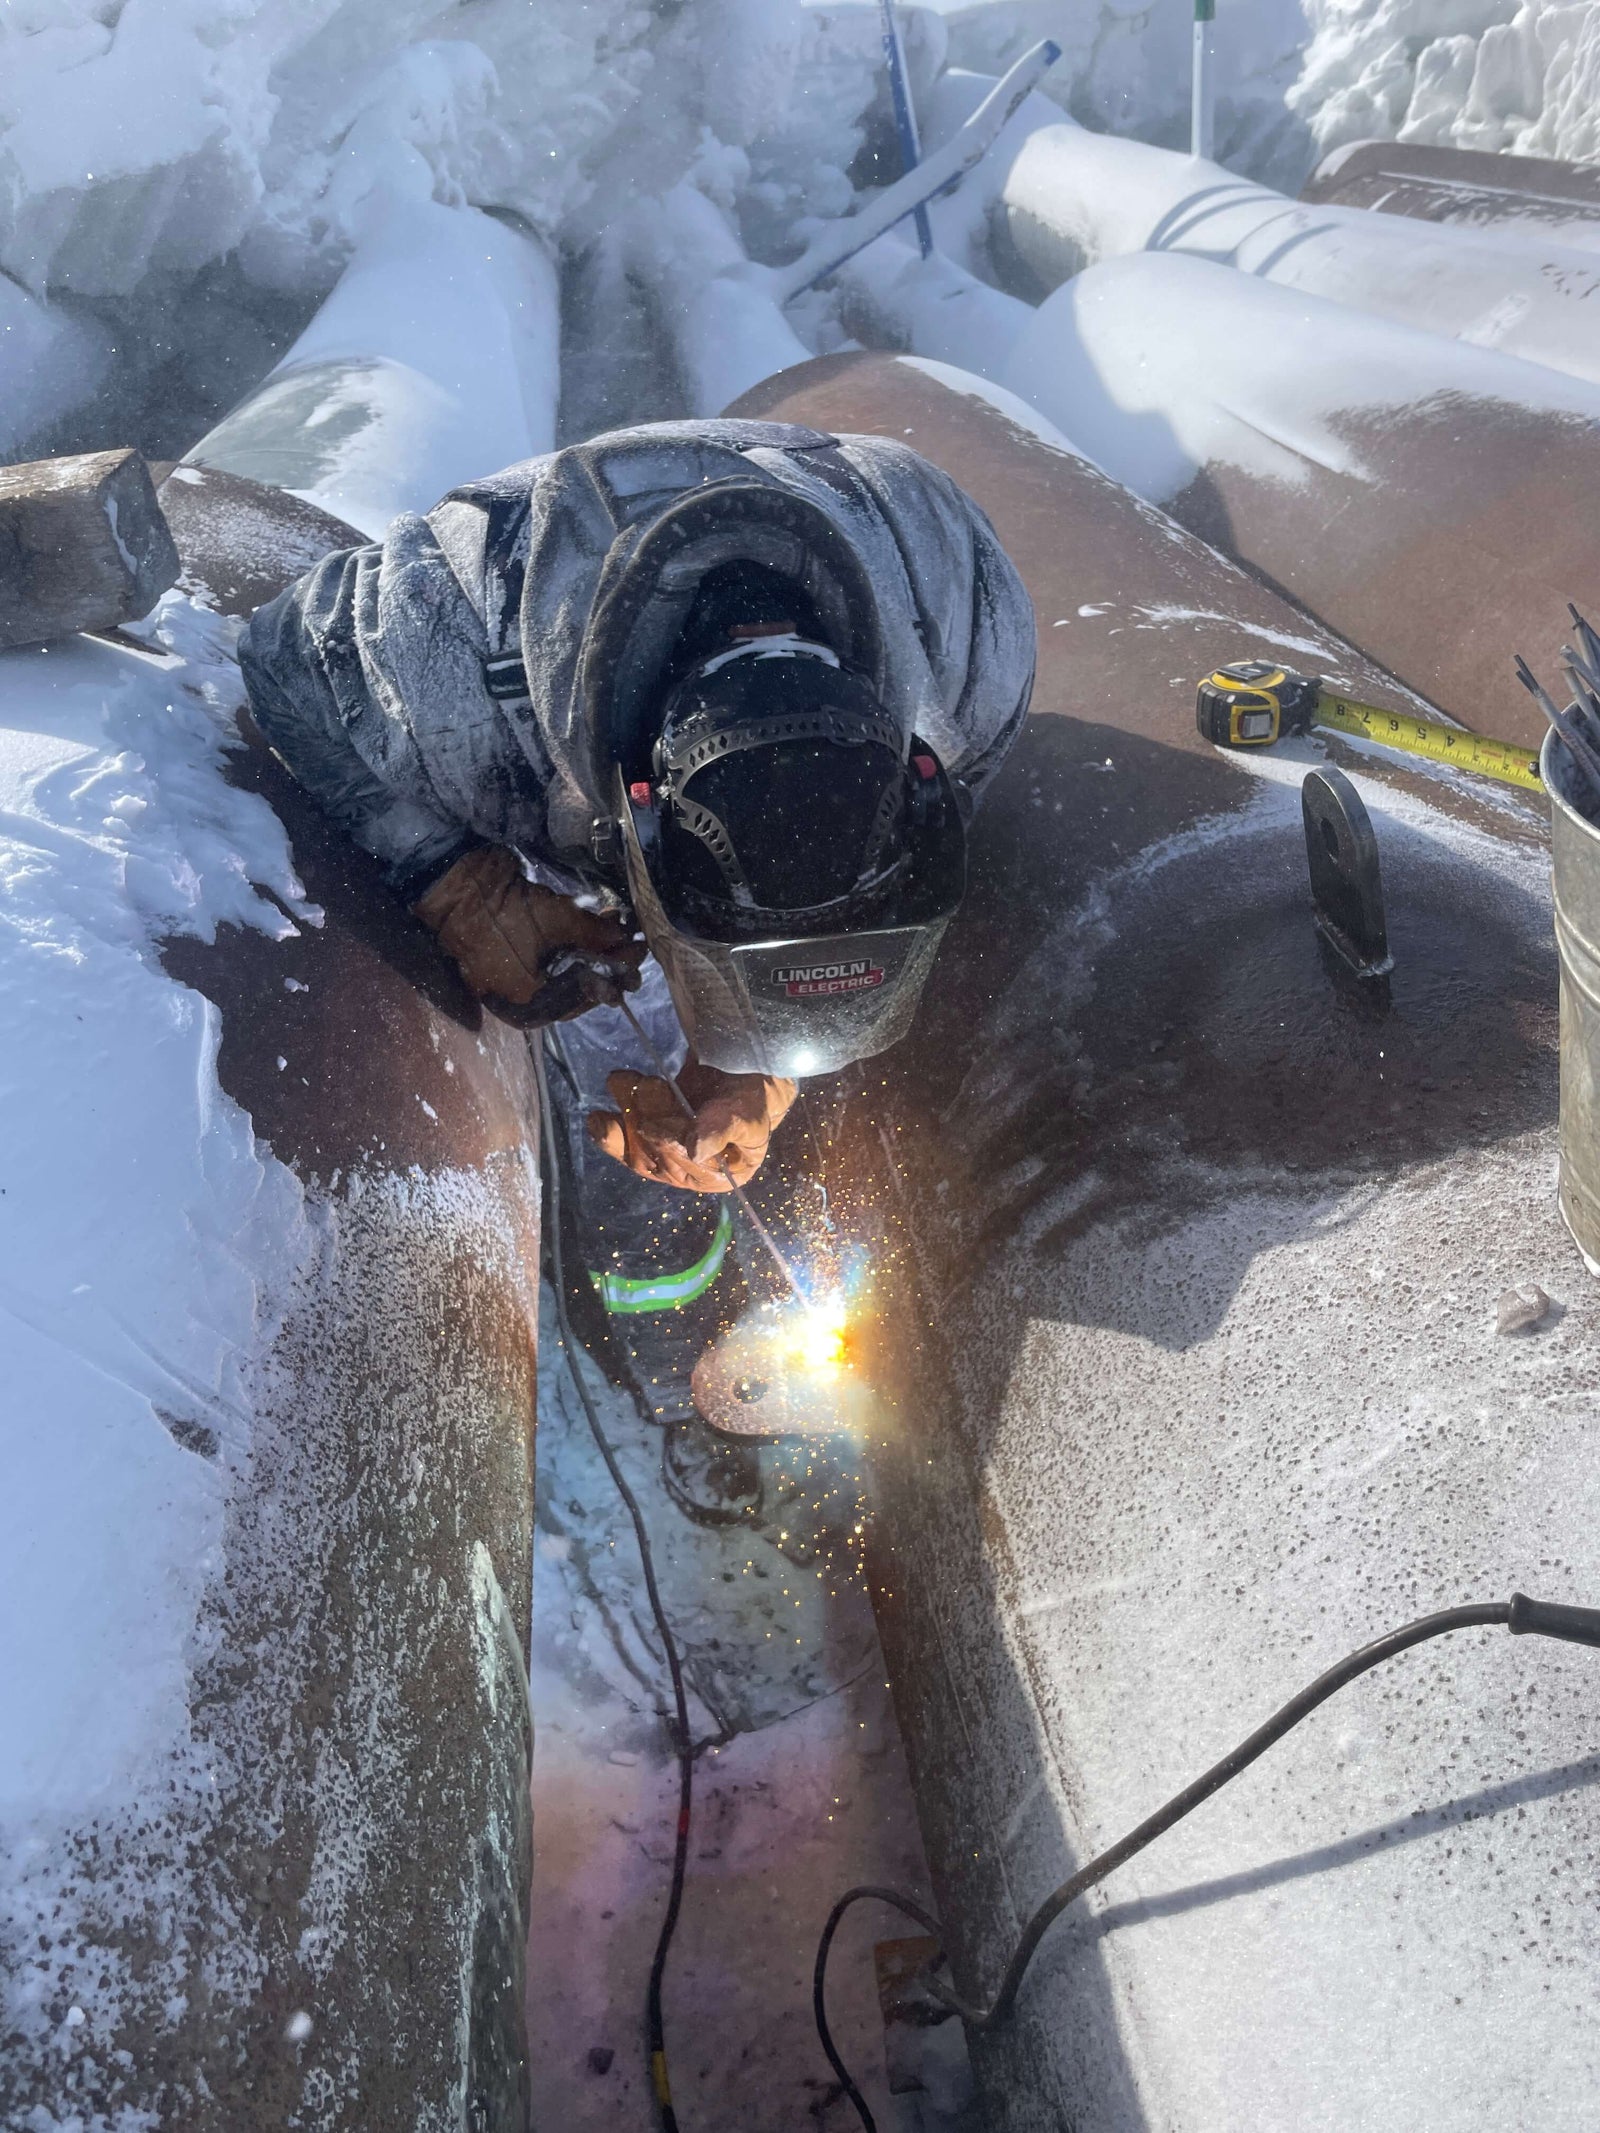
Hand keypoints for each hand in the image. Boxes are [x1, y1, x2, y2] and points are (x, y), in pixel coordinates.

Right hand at [412, 847, 642, 1012]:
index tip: (637, 957)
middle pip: (577, 985)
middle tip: (636, 946)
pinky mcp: (514, 950)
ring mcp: (516, 974)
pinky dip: (576, 938)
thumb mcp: (557, 922)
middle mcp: (522, 997)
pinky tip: (600, 920)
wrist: (456, 884)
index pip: (583, 998)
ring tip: (621, 928)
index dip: (614, 976)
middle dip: (608, 963)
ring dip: (596, 947)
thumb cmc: (503, 913)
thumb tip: (623, 940)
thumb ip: (594, 936)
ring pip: (567, 966)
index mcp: (527, 1005)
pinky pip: (553, 952)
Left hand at [586, 1060, 796, 1191]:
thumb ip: (724, 1128)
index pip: (686, 1163)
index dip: (668, 1140)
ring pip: (636, 1149)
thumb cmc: (751, 1100)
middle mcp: (689, 1174)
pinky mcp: (648, 1141)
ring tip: (622, 1081)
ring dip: (625, 1115)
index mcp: (719, 1176)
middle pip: (657, 1155)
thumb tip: (697, 1150)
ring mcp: (665, 1158)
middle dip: (645, 1117)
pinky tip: (597, 1119)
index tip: (652, 1118)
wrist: (740, 1079)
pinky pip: (625, 1144)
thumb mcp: (748, 1113)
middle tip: (641, 1083)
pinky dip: (609, 1132)